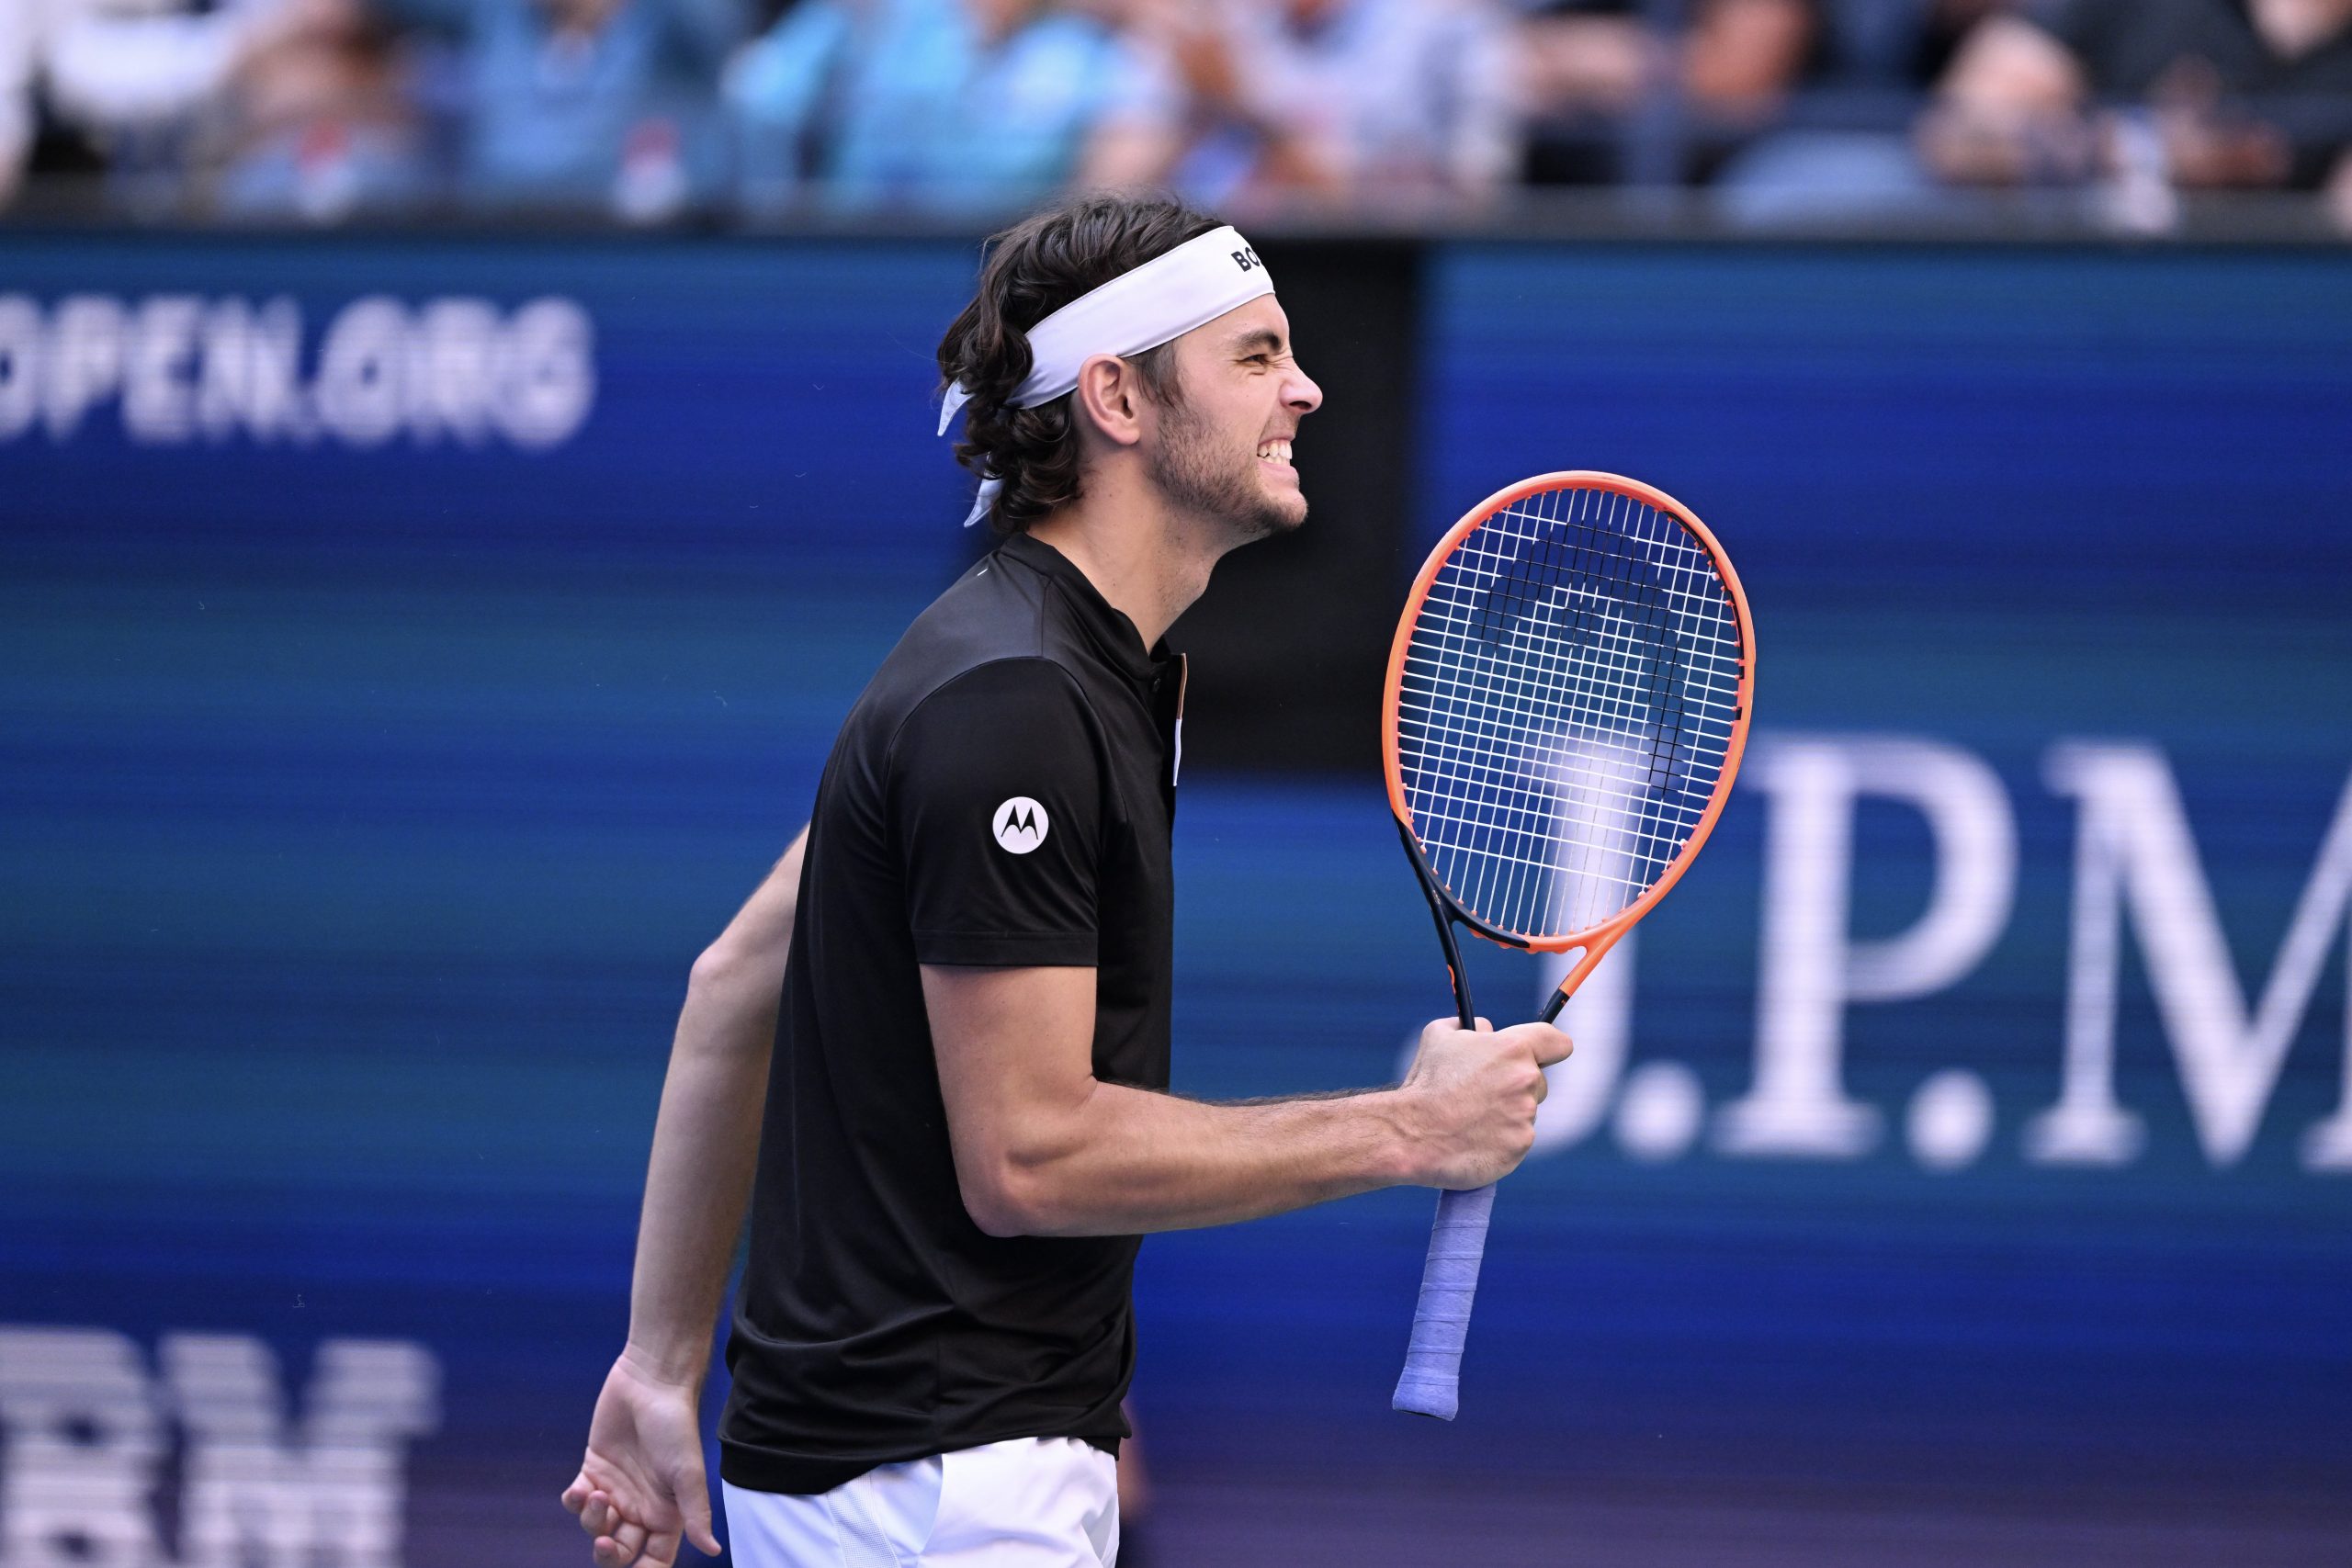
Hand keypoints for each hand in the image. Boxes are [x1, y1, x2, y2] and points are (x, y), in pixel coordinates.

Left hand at [559, 1351, 721, 1566]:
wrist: (650, 1383)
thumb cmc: (675, 1426)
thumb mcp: (688, 1473)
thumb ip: (695, 1514)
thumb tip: (713, 1551)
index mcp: (666, 1513)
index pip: (654, 1558)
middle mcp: (640, 1507)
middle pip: (620, 1550)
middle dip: (609, 1553)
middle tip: (605, 1542)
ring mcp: (615, 1490)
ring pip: (596, 1527)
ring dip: (592, 1520)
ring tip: (597, 1495)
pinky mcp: (593, 1470)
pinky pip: (577, 1502)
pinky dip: (575, 1502)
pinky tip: (581, 1489)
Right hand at [1398, 1015, 1571, 1188]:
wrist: (1411, 1134)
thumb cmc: (1425, 1083)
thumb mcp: (1439, 1036)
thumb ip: (1472, 1027)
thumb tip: (1488, 1031)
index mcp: (1513, 1048)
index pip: (1557, 1042)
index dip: (1550, 1048)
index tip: (1542, 1055)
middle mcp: (1526, 1081)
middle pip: (1539, 1081)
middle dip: (1517, 1084)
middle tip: (1484, 1092)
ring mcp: (1525, 1116)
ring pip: (1526, 1112)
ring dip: (1506, 1113)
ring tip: (1469, 1118)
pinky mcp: (1520, 1146)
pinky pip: (1517, 1140)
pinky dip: (1500, 1140)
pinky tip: (1472, 1138)